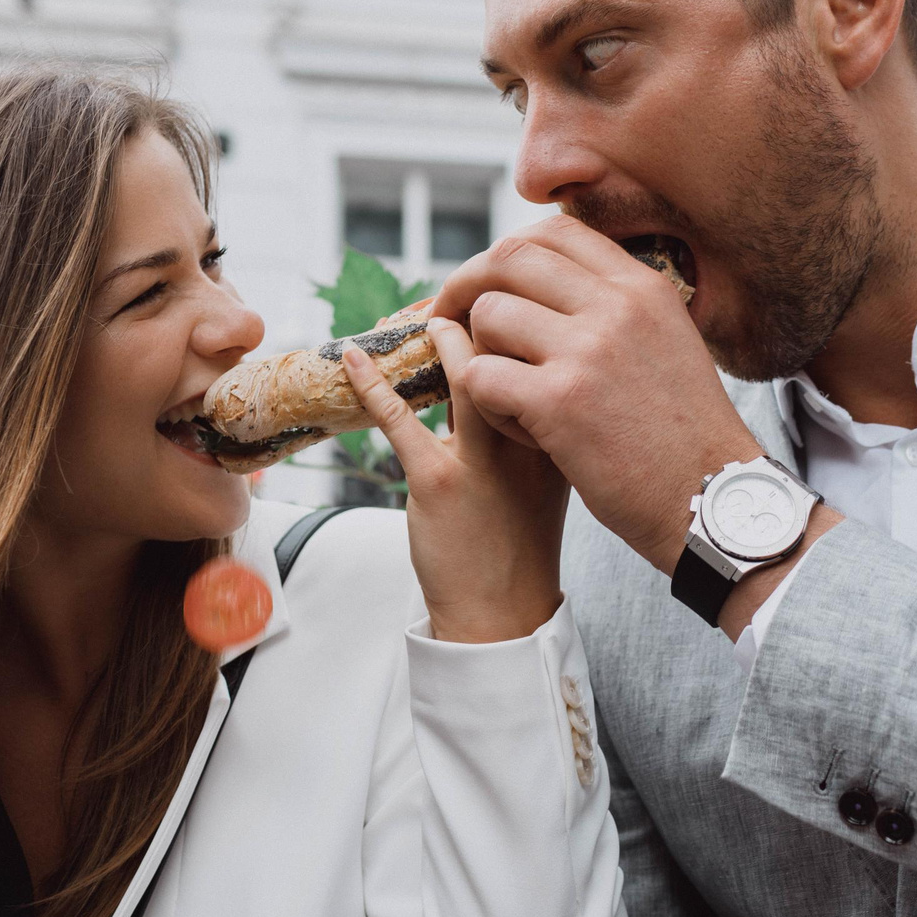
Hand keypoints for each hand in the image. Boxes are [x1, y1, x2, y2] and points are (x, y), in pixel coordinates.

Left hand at [342, 321, 569, 642]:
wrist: (504, 616)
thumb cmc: (519, 545)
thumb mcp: (547, 477)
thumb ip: (531, 426)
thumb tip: (498, 376)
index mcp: (563, 436)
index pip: (545, 356)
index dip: (516, 322)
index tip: (494, 304)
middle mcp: (535, 440)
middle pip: (511, 352)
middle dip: (481, 314)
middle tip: (453, 301)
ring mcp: (487, 461)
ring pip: (463, 373)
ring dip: (436, 338)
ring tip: (416, 321)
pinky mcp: (440, 483)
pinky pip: (400, 419)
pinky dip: (372, 383)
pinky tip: (352, 359)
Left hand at [431, 215, 762, 572]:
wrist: (712, 500)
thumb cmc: (684, 437)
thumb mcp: (667, 345)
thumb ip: (615, 309)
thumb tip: (550, 284)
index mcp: (643, 288)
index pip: (555, 232)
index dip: (507, 254)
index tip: (489, 283)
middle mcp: (616, 307)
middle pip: (508, 258)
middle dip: (466, 286)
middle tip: (450, 318)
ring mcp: (586, 351)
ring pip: (487, 316)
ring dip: (480, 355)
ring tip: (509, 396)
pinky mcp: (558, 402)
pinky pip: (480, 377)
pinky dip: (486, 404)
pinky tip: (519, 429)